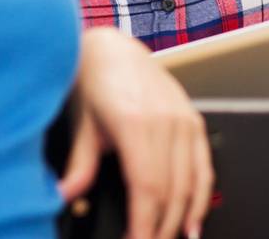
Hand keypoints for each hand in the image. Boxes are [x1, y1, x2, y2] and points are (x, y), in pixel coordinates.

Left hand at [59, 28, 212, 238]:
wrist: (114, 48)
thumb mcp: (82, 124)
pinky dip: (201, 196)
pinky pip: (204, 165)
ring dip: (181, 219)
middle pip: (170, 190)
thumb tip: (65, 196)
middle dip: (160, 228)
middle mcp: (165, 121)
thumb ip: (80, 165)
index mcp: (135, 122)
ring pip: (189, 182)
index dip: (144, 224)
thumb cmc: (95, 81)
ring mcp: (183, 120)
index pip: (146, 187)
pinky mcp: (193, 119)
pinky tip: (193, 221)